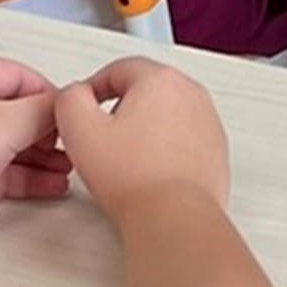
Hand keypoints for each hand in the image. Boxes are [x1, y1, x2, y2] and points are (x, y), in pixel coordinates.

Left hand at [0, 57, 73, 208]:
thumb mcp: (9, 123)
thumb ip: (45, 110)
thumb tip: (68, 102)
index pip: (19, 77)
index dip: (47, 94)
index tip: (69, 111)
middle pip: (18, 114)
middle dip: (48, 130)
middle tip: (72, 141)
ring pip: (13, 146)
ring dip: (44, 157)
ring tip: (68, 167)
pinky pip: (5, 174)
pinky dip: (30, 178)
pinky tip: (51, 185)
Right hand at [56, 57, 230, 219]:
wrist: (173, 217)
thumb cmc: (134, 178)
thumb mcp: (79, 129)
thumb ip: (70, 98)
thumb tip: (76, 93)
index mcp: (161, 80)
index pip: (120, 69)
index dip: (94, 87)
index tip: (84, 107)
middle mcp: (191, 95)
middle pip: (146, 89)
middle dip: (120, 108)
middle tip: (102, 136)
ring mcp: (208, 123)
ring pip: (166, 114)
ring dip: (144, 129)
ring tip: (125, 159)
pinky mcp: (216, 150)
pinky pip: (184, 139)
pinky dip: (165, 149)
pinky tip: (148, 172)